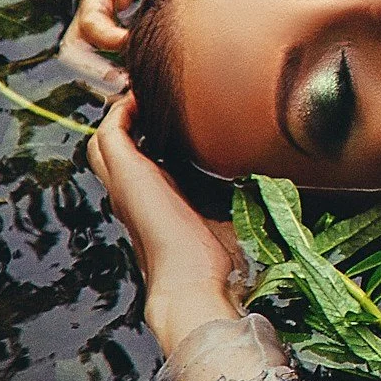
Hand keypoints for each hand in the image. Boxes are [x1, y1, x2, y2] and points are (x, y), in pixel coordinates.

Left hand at [59, 0, 248, 91]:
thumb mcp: (191, 15)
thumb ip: (177, 42)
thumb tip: (176, 92)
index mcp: (122, 15)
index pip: (93, 59)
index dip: (104, 85)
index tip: (130, 102)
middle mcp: (107, 1)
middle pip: (75, 52)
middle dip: (92, 81)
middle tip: (121, 98)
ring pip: (77, 37)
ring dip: (92, 65)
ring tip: (121, 79)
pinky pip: (92, 11)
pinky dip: (103, 33)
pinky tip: (126, 42)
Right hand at [86, 95, 245, 353]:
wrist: (195, 285)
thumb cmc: (217, 266)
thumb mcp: (230, 222)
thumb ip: (241, 201)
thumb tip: (278, 186)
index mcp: (155, 207)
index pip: (139, 168)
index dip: (146, 141)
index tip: (168, 119)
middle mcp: (133, 197)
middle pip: (110, 152)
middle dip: (125, 122)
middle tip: (148, 100)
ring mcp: (126, 187)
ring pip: (102, 143)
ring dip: (118, 115)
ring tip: (142, 94)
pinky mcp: (128, 177)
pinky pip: (110, 134)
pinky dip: (120, 113)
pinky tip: (140, 99)